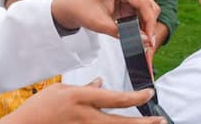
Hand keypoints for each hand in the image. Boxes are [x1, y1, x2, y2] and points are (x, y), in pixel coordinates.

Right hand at [0, 79, 166, 123]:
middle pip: (122, 122)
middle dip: (144, 122)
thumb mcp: (61, 89)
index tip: (149, 93)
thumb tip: (101, 82)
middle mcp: (86, 117)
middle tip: (160, 120)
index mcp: (81, 98)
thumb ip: (84, 88)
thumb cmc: (40, 108)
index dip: (136, 97)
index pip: (115, 98)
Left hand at [51, 0, 159, 43]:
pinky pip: (141, 12)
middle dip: (149, 25)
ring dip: (146, 25)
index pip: (143, 3)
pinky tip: (138, 35)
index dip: (149, 22)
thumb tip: (144, 40)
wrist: (70, 7)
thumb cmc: (80, 9)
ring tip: (142, 42)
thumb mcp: (100, 23)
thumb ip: (122, 32)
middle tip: (147, 44)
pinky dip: (141, 24)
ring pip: (148, 9)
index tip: (149, 40)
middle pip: (149, 5)